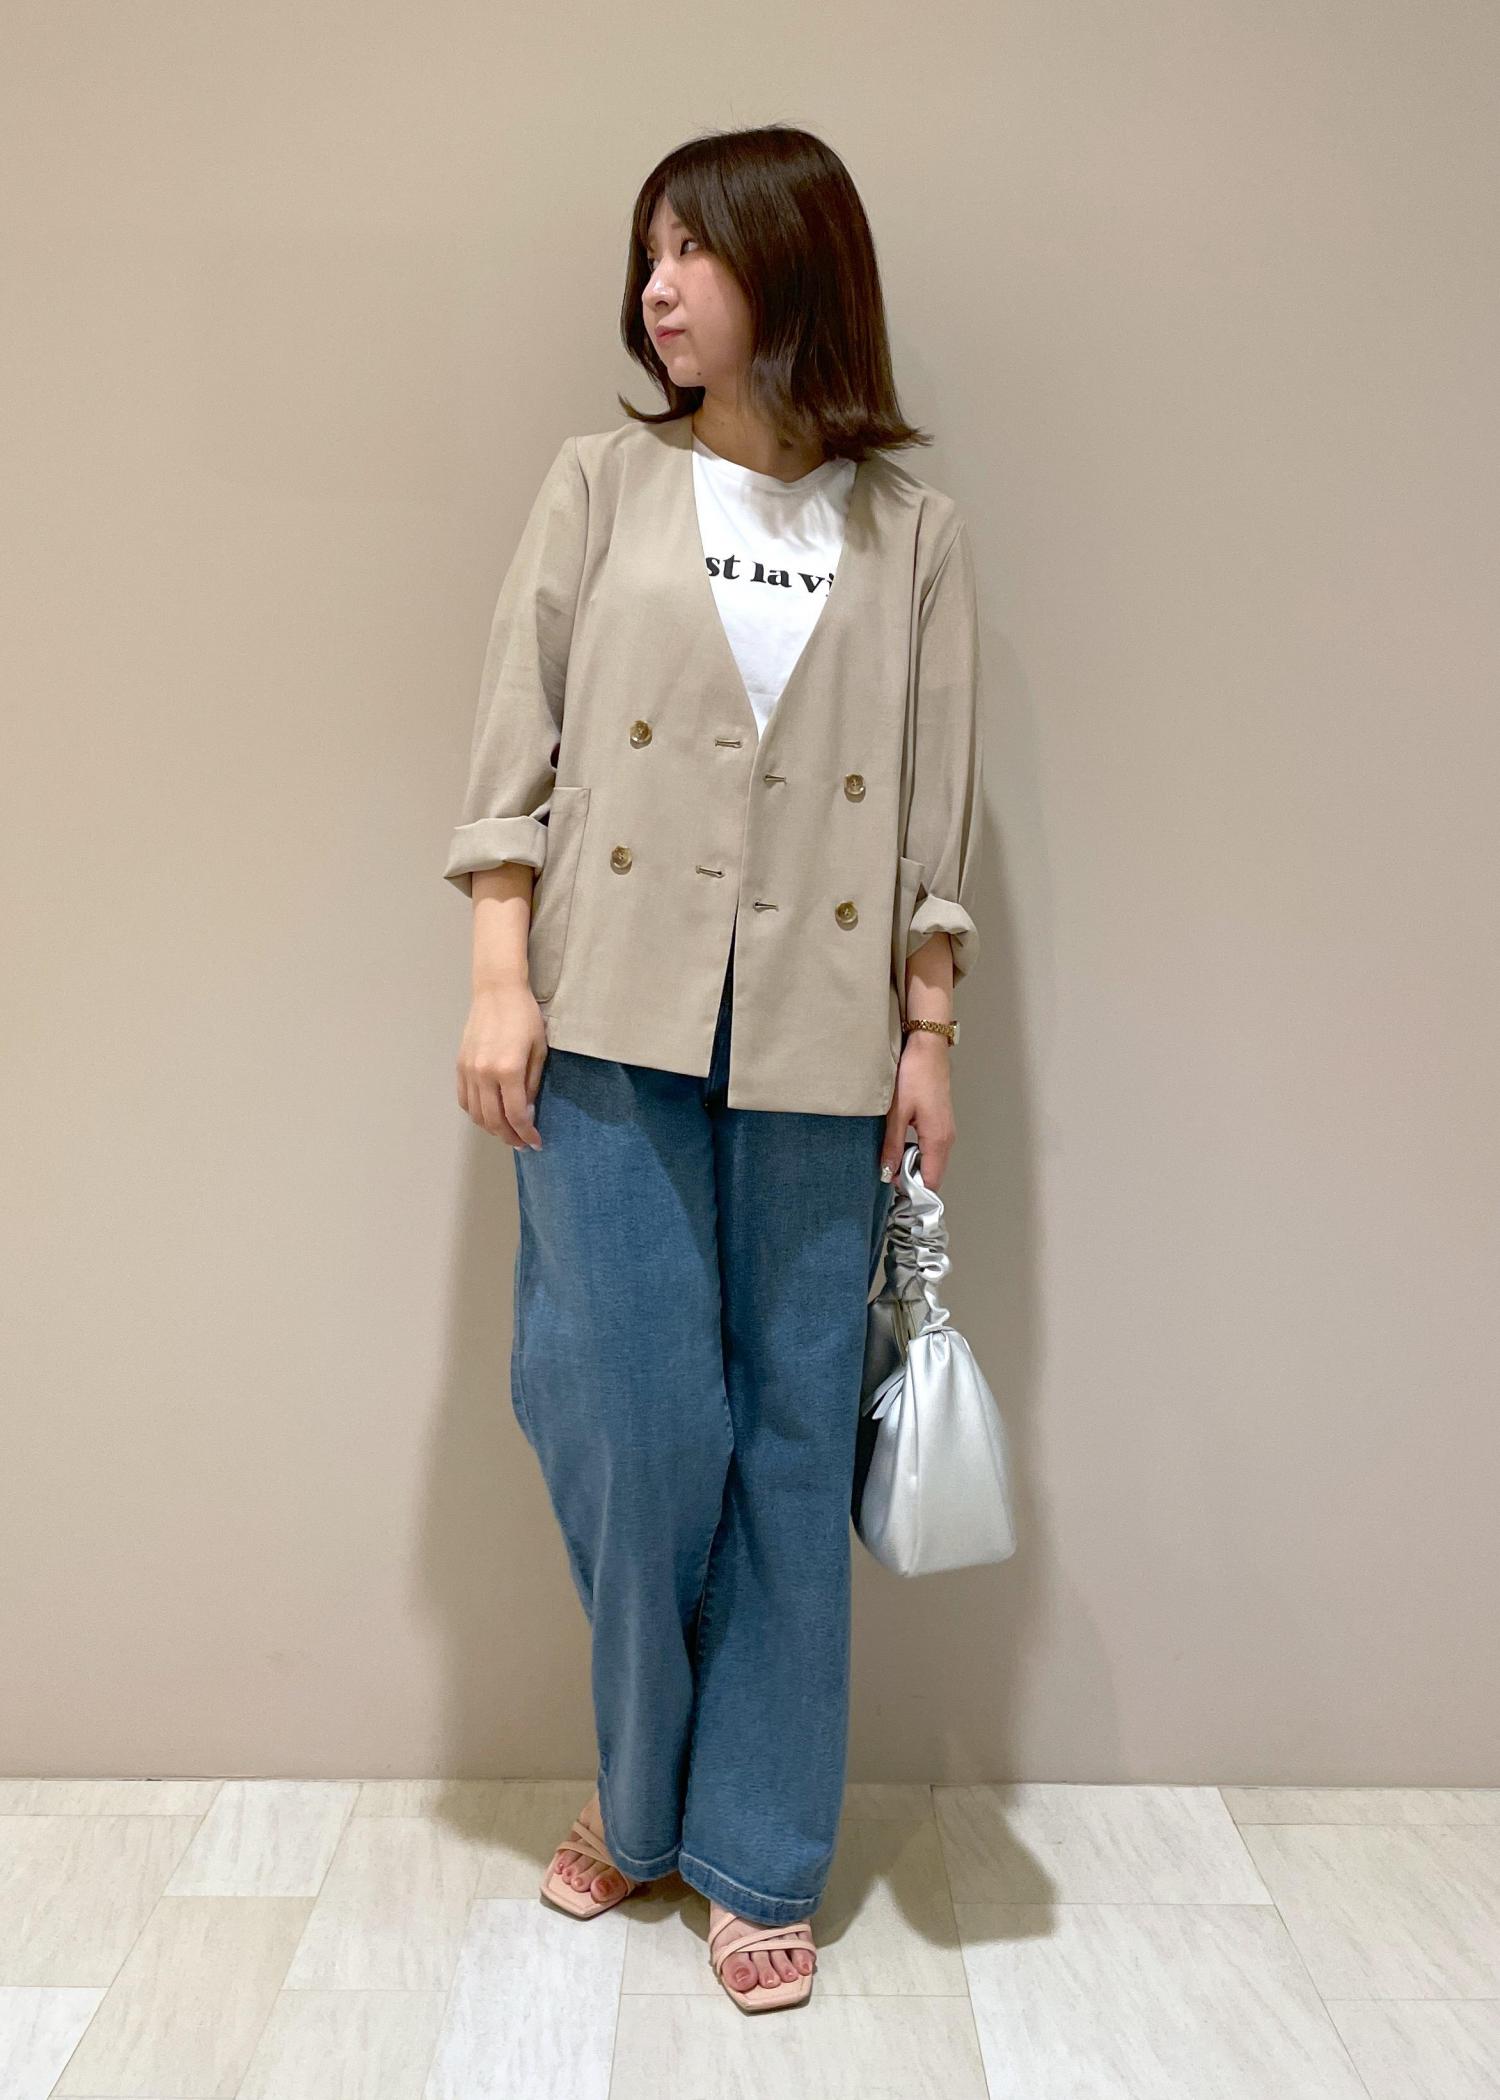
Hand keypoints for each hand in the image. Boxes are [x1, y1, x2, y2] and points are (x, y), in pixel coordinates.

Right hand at [456, 982, 547, 1147]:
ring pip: (476, 1114)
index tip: (536, 1143)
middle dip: (509, 1136)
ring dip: (492, 1128)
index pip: (516, 1115)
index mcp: (508, 1070)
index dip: (527, 1134)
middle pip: (493, 1120)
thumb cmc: (525, 1017)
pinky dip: (476, 1113)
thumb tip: (528, 1112)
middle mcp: (484, 1074)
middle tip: (522, 1143)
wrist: (497, 992)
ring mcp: (468, 1070)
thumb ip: (532, 1084)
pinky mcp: (460, 1065)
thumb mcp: (539, 1050)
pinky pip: (464, 1100)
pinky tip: (489, 1115)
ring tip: (507, 1132)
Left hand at [881, 1032, 955, 1189]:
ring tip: (892, 1166)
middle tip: (887, 1180)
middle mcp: (947, 1138)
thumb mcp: (896, 1113)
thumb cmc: (914, 1075)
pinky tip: (901, 1148)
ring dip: (915, 1167)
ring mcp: (946, 1129)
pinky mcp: (941, 1121)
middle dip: (913, 1182)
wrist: (927, 1047)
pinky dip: (919, 1154)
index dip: (914, 1192)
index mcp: (938, 1140)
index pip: (931, 1181)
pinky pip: (932, 1148)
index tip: (894, 1195)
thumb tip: (888, 1173)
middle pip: (933, 1173)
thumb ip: (892, 1145)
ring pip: (933, 1161)